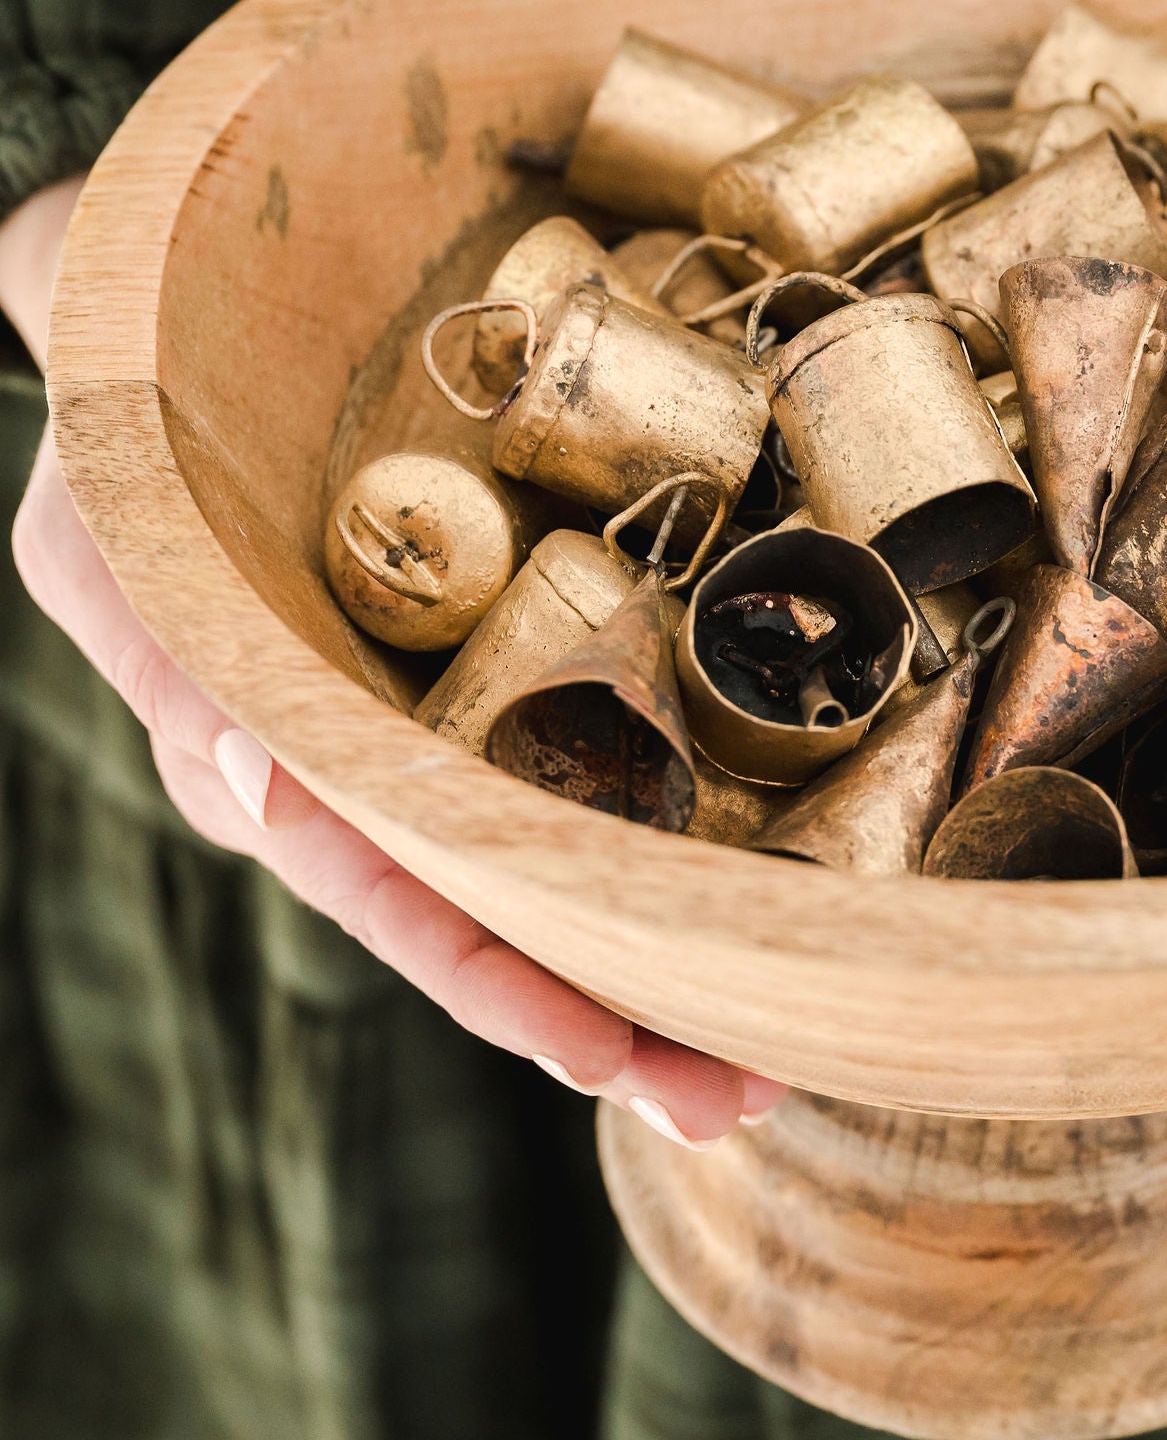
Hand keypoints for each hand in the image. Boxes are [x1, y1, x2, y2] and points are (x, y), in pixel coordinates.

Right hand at [4, 177, 781, 1147]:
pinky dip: (653, 842)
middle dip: (610, 1017)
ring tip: (781, 1037)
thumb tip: (269, 784)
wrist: (190, 342)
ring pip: (546, 867)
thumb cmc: (142, 430)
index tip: (608, 1057)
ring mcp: (433, 734)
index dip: (497, 982)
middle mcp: (363, 779)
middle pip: (493, 920)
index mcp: (270, 763)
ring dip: (656, 955)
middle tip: (740, 1097)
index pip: (392, 897)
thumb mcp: (112, 528)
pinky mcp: (495, 674)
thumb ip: (178, 654)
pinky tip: (749, 900)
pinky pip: (577, 766)